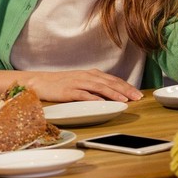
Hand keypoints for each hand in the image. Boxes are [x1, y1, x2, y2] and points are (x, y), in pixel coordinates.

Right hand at [24, 69, 142, 102]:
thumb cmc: (62, 83)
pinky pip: (83, 95)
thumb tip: (112, 93)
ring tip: (125, 100)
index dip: (127, 86)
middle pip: (110, 83)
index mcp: (92, 74)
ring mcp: (78, 83)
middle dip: (126, 90)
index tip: (138, 94)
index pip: (113, 80)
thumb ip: (95, 85)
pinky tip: (103, 103)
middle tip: (137, 98)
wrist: (40, 81)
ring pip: (100, 88)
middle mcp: (87, 76)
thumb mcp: (81, 81)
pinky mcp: (68, 91)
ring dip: (113, 94)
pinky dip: (94, 98)